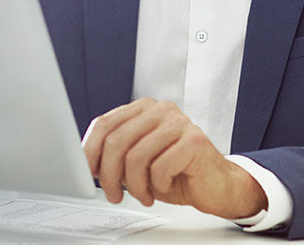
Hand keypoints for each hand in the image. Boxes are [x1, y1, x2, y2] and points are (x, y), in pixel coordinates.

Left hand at [82, 98, 266, 219]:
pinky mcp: (194, 142)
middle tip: (114, 194)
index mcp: (143, 108)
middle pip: (116, 141)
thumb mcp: (139, 160)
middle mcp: (161, 110)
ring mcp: (179, 123)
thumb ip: (116, 153)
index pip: (104, 123)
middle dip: (109, 175)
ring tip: (143, 194)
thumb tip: (86, 162)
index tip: (86, 173)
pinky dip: (157, 186)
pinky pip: (159, 168)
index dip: (90, 151)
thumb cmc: (176, 172)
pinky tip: (164, 187)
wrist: (217, 185)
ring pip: (135, 157)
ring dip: (134, 186)